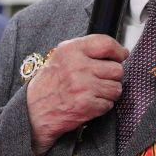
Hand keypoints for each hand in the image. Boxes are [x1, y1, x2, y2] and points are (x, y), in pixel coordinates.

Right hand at [26, 35, 127, 155]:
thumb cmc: (49, 84)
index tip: (121, 55)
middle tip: (100, 79)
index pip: (106, 43)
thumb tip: (117, 51)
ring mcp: (83, 86)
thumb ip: (85, 50)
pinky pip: (109, 104)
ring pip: (116, 88)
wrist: (34, 111)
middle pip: (116, 69)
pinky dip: (102, 105)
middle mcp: (77, 66)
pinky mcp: (87, 105)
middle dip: (112, 76)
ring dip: (109, 92)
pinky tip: (89, 103)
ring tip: (93, 92)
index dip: (118, 50)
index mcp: (71, 50)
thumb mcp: (62, 57)